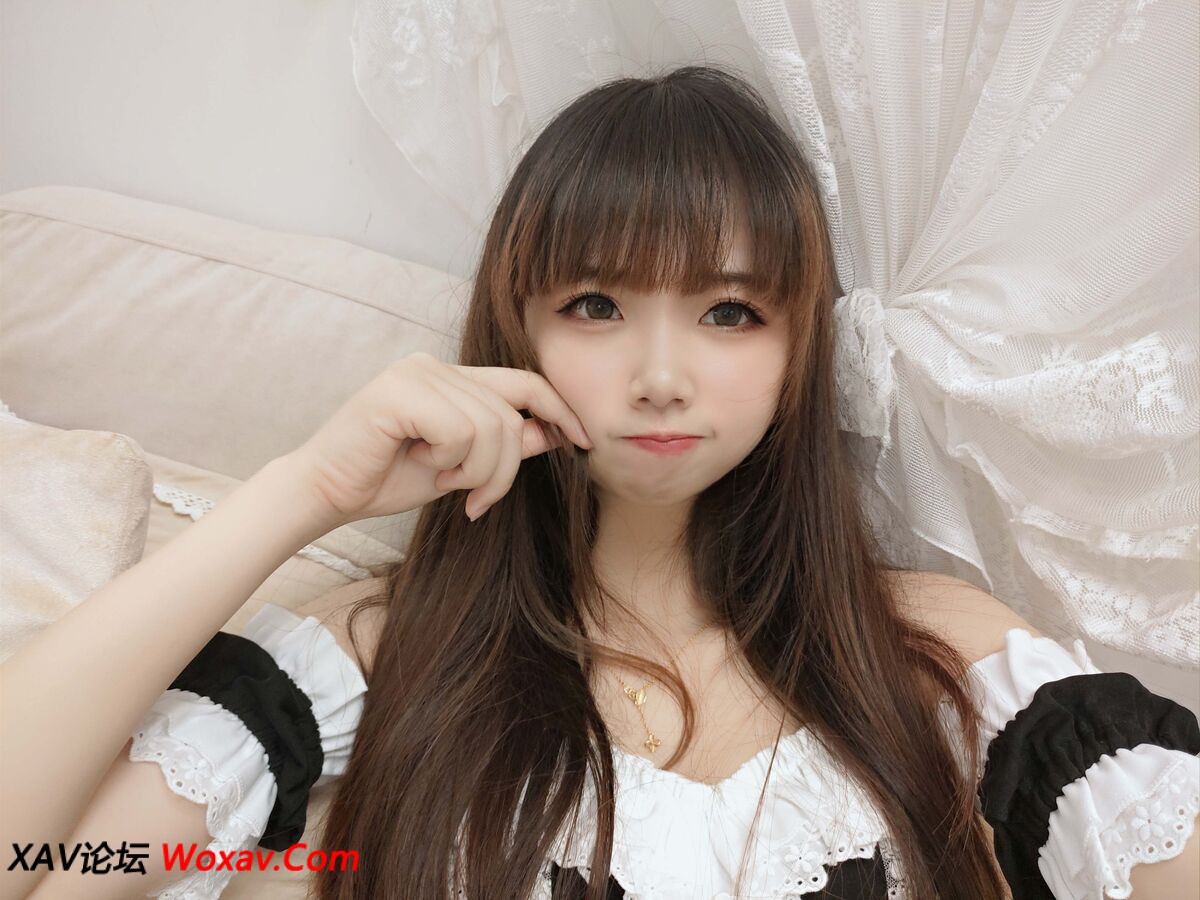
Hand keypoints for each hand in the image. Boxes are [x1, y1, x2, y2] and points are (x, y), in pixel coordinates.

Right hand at [285, 352, 592, 528]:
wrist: (325, 494)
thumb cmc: (385, 480)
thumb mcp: (460, 467)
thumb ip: (502, 446)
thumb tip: (554, 433)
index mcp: (451, 378)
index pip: (523, 382)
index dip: (560, 409)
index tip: (583, 442)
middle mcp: (435, 366)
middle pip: (511, 413)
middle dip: (506, 470)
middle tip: (477, 500)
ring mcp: (416, 373)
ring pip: (490, 426)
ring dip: (475, 471)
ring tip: (442, 480)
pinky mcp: (398, 391)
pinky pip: (459, 430)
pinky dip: (449, 461)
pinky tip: (420, 464)